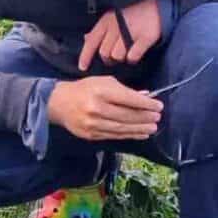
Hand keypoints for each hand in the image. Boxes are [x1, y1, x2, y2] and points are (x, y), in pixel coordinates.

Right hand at [47, 77, 162, 141]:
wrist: (59, 103)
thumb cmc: (84, 88)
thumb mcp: (103, 82)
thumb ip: (124, 89)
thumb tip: (146, 96)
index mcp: (100, 91)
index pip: (128, 99)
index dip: (145, 103)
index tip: (158, 105)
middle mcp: (96, 108)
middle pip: (126, 115)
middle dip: (145, 117)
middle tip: (158, 117)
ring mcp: (93, 124)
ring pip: (122, 128)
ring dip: (140, 128)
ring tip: (153, 128)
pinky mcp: (91, 135)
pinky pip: (114, 136)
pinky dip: (129, 135)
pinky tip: (140, 134)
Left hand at [78, 0, 161, 71]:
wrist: (155, 5)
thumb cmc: (131, 13)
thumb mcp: (112, 16)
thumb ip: (100, 29)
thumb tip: (86, 39)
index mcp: (106, 21)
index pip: (91, 42)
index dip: (85, 56)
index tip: (82, 67)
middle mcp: (116, 26)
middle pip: (104, 53)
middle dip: (108, 59)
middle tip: (114, 58)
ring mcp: (131, 32)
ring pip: (117, 56)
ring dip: (121, 58)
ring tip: (126, 53)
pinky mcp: (145, 38)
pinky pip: (132, 56)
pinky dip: (132, 59)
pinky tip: (135, 54)